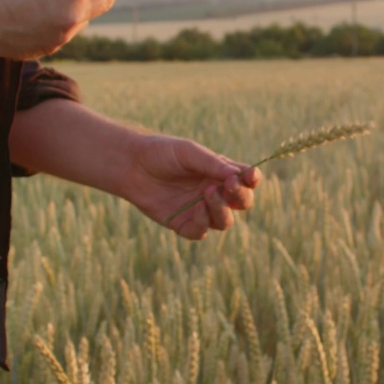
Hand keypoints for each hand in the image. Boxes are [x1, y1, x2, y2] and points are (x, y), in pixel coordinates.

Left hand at [116, 135, 261, 239]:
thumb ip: (213, 164)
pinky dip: (203, 222)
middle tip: (229, 185)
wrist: (131, 165)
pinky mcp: (183, 224)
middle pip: (242, 203)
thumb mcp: (189, 152)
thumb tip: (238, 176)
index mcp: (220, 173)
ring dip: (221, 210)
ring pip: (224, 221)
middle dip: (241, 196)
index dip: (253, 180)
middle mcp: (214, 193)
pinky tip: (197, 208)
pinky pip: (201, 231)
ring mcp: (199, 210)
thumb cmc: (162, 153)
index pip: (246, 180)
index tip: (251, 176)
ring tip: (208, 193)